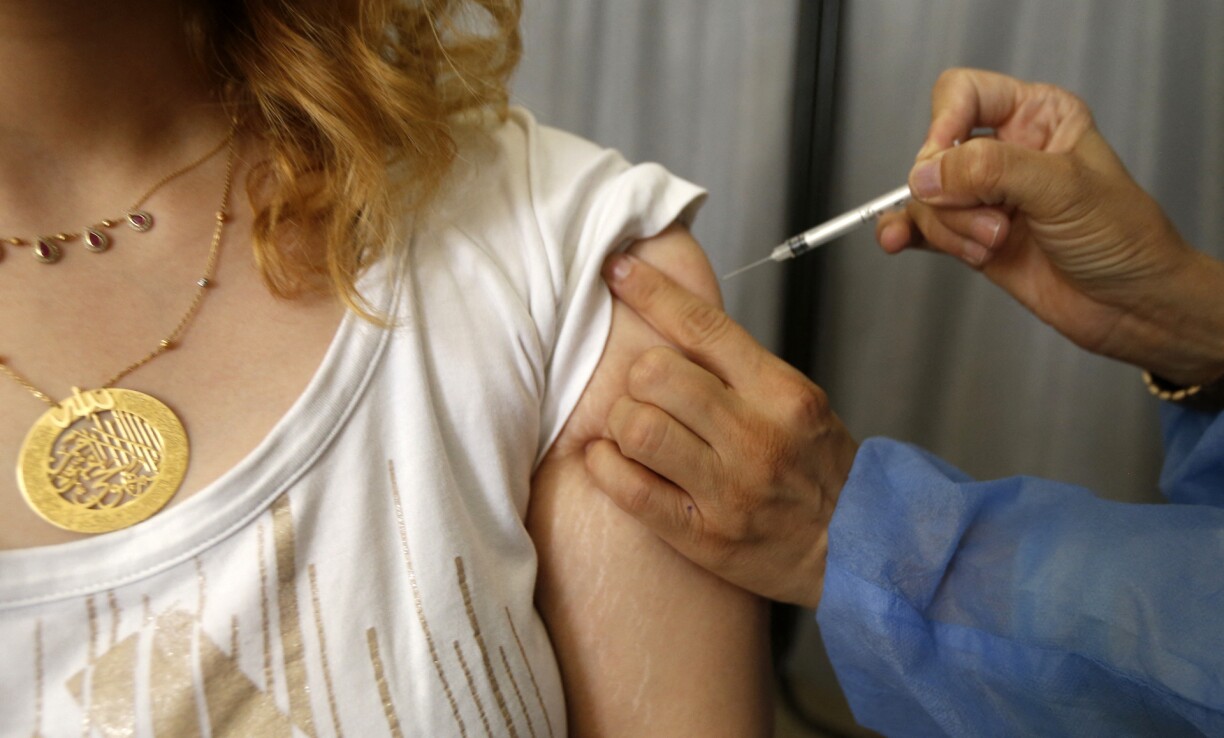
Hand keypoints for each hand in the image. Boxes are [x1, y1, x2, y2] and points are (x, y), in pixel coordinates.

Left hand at [584, 252, 858, 607]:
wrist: (858, 548)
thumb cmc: (819, 471)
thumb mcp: (799, 403)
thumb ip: (740, 369)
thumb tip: (672, 320)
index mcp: (781, 393)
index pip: (704, 326)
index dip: (651, 291)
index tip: (618, 269)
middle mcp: (755, 437)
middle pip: (656, 374)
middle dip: (638, 377)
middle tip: (647, 393)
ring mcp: (728, 489)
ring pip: (637, 428)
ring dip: (622, 423)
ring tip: (635, 431)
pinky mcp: (703, 535)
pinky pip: (629, 488)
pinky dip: (607, 466)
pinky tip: (616, 461)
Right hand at [876, 68, 1223, 385]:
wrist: (1130, 305)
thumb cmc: (1123, 238)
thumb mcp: (1064, 189)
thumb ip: (993, 171)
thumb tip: (928, 173)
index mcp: (1036, 116)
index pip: (963, 94)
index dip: (945, 124)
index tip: (945, 162)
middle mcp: (1006, 151)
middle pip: (936, 153)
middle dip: (955, 195)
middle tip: (993, 219)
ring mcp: (985, 196)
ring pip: (927, 198)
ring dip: (950, 228)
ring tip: (992, 245)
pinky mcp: (970, 235)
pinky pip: (920, 227)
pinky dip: (905, 233)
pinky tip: (897, 239)